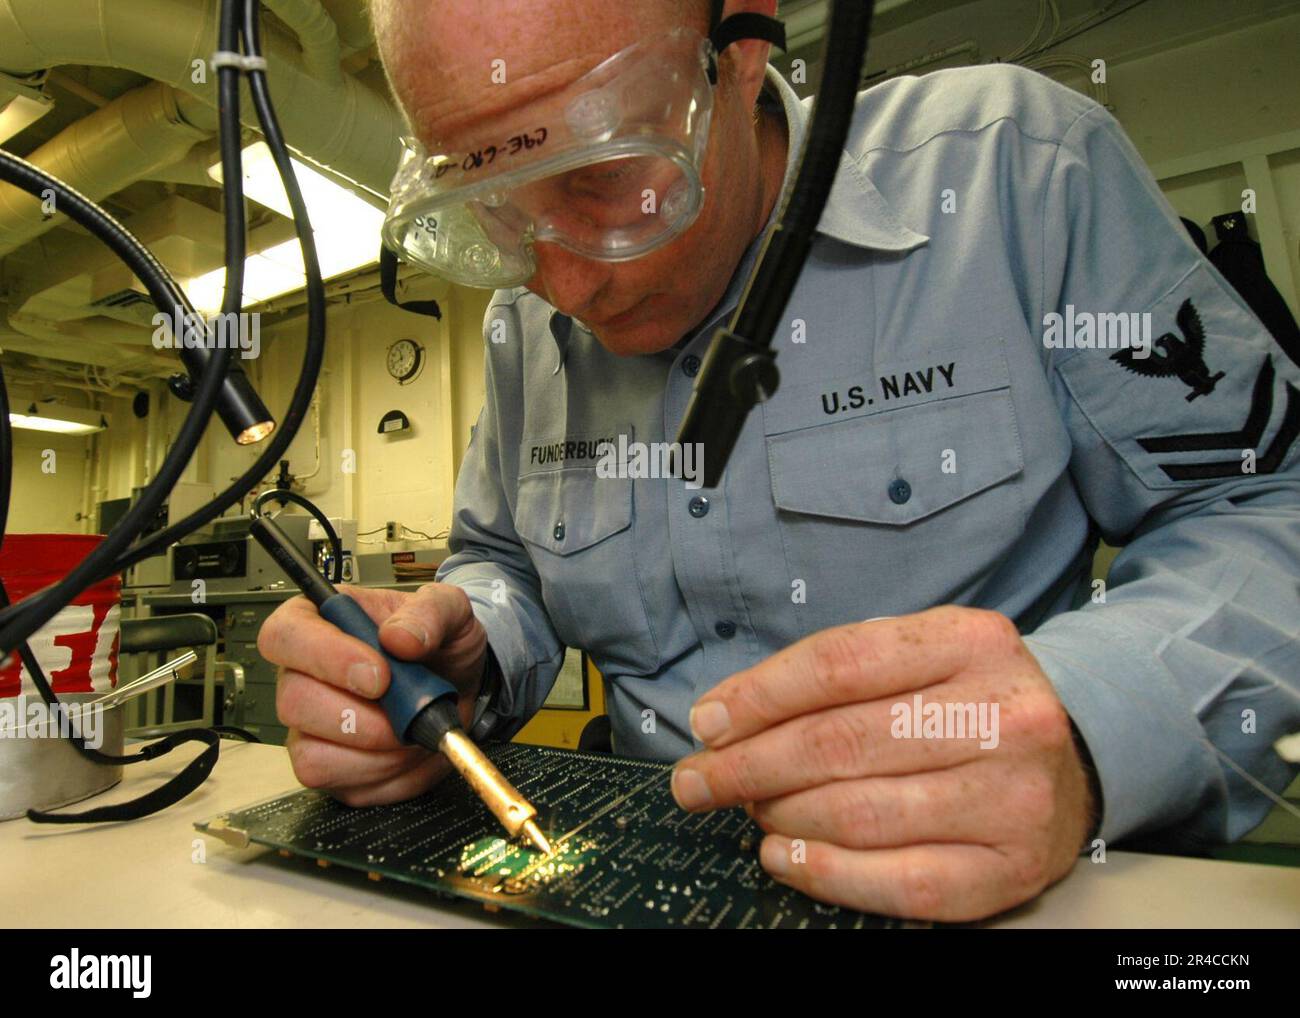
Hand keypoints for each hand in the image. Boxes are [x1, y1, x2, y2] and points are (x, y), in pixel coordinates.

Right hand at [257, 583, 486, 805]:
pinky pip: (344, 786)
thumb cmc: (439, 643)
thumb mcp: (450, 610)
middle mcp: (301, 676)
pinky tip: (410, 751)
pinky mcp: (329, 769)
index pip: (284, 636)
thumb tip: (400, 637)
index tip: (380, 676)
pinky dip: (390, 775)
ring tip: (414, 729)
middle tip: (409, 711)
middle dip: (362, 717)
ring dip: (380, 752)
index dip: (327, 659)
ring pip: (314, 756)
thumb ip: (430, 612)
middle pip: (294, 703)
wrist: (459, 686)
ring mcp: (308, 728)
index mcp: (318, 622)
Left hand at [671, 605, 1097, 920]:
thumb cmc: (965, 702)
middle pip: (841, 741)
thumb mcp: (916, 656)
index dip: (759, 695)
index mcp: (972, 641)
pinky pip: (898, 881)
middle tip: (699, 780)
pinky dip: (824, 873)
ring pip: (861, 813)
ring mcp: (1014, 796)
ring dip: (781, 815)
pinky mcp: (1011, 867)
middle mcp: (1004, 714)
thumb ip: (832, 674)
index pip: (840, 663)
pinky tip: (783, 855)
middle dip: (750, 764)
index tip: (707, 721)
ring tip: (748, 809)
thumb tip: (724, 718)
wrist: (1069, 759)